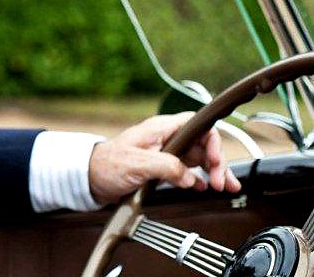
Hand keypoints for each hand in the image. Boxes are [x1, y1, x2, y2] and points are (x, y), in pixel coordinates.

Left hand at [88, 112, 241, 203]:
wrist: (90, 177)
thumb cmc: (107, 164)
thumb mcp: (138, 164)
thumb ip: (167, 167)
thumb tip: (190, 178)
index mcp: (161, 129)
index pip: (197, 125)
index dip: (211, 140)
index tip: (214, 160)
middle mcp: (166, 138)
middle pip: (202, 144)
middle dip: (216, 162)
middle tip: (221, 182)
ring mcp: (165, 153)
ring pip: (198, 158)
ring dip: (213, 172)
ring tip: (222, 187)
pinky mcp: (162, 167)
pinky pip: (187, 170)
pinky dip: (198, 179)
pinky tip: (203, 187)